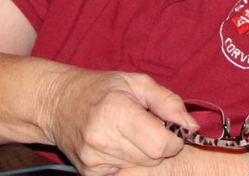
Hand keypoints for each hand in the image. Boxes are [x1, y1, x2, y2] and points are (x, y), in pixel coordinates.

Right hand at [42, 69, 193, 175]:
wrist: (57, 102)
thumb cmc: (100, 88)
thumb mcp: (136, 82)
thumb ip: (168, 102)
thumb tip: (191, 126)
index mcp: (116, 111)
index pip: (161, 145)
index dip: (171, 138)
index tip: (164, 127)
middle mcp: (102, 138)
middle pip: (153, 159)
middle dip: (157, 146)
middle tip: (143, 127)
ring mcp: (94, 159)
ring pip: (141, 168)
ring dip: (141, 154)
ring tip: (127, 134)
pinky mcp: (90, 173)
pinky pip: (125, 175)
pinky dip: (127, 162)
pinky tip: (116, 145)